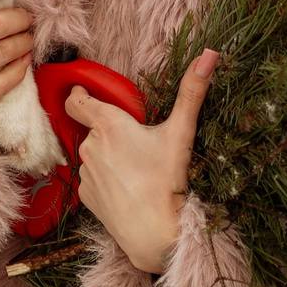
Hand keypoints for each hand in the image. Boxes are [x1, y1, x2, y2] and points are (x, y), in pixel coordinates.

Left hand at [68, 50, 216, 274]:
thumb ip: (192, 91)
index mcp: (108, 125)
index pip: (77, 101)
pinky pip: (93, 178)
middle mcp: (89, 146)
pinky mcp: (85, 195)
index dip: (79, 94)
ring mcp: (85, 172)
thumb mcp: (181, 132)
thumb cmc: (166, 180)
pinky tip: (127, 187)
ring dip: (108, 156)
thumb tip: (209, 54)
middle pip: (93, 129)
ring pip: (94, 154)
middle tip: (137, 143)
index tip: (83, 92)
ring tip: (135, 169)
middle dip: (110, 132)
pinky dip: (106, 178)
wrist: (154, 232)